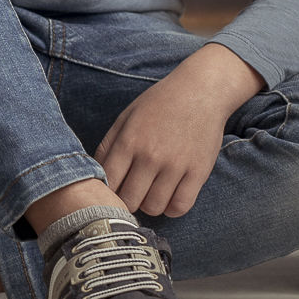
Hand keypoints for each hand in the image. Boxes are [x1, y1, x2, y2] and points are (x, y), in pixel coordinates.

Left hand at [95, 44, 265, 218]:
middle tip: (134, 191)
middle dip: (128, 200)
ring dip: (150, 204)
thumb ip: (109, 145)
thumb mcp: (127, 116)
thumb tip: (96, 174)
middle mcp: (150, 155)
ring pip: (154, 208)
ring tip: (153, 191)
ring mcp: (175, 165)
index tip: (114, 189)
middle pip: (129, 201)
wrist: (201, 90)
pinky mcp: (198, 172)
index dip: (108, 192)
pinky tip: (171, 194)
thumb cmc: (161, 103)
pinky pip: (180, 207)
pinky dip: (173, 207)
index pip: (109, 183)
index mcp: (129, 141)